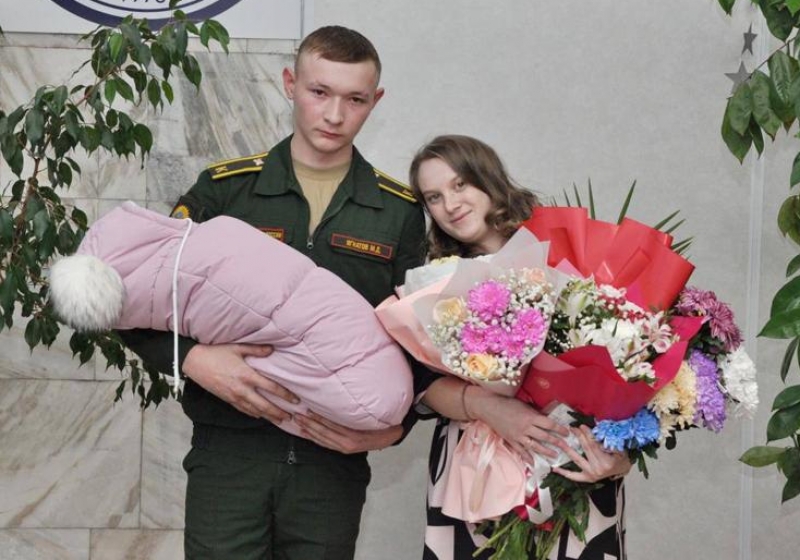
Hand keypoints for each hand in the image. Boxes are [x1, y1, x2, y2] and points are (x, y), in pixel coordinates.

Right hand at [182, 343, 298, 422]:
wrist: (194, 362)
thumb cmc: (216, 352)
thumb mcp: (238, 348)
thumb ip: (257, 350)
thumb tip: (272, 349)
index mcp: (247, 375)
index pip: (271, 387)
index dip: (285, 394)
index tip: (296, 399)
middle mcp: (242, 389)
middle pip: (265, 405)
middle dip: (278, 412)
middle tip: (290, 417)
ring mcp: (234, 396)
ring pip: (255, 410)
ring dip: (268, 416)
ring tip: (279, 420)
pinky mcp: (227, 399)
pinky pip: (243, 410)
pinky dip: (253, 414)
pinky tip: (260, 416)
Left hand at [294, 411, 402, 453]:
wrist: (390, 437)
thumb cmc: (381, 424)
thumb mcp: (370, 416)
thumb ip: (355, 411)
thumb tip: (339, 399)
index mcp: (354, 435)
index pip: (332, 425)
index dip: (319, 417)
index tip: (308, 409)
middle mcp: (347, 443)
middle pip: (324, 433)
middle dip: (309, 424)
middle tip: (296, 415)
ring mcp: (344, 448)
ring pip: (322, 439)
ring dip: (309, 431)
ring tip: (298, 422)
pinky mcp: (343, 450)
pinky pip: (325, 444)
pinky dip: (314, 438)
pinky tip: (306, 433)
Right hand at [469, 389, 569, 458]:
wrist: (489, 408)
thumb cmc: (507, 403)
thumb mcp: (524, 405)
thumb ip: (534, 413)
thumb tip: (546, 419)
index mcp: (531, 417)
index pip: (549, 424)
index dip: (559, 429)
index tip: (567, 432)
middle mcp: (526, 428)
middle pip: (544, 437)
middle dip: (557, 442)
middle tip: (566, 446)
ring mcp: (518, 436)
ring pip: (535, 446)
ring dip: (546, 451)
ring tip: (555, 455)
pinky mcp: (511, 440)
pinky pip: (521, 451)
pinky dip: (527, 457)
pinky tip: (534, 463)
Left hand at [552, 425, 632, 482]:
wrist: (623, 469)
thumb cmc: (621, 456)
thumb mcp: (619, 448)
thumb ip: (608, 440)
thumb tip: (596, 427)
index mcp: (607, 462)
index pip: (594, 445)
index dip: (588, 434)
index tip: (582, 426)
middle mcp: (598, 469)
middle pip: (586, 449)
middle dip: (579, 437)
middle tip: (572, 428)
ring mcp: (592, 475)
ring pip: (577, 460)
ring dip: (568, 450)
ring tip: (559, 442)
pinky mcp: (588, 478)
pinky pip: (574, 476)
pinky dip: (564, 472)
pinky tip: (555, 468)